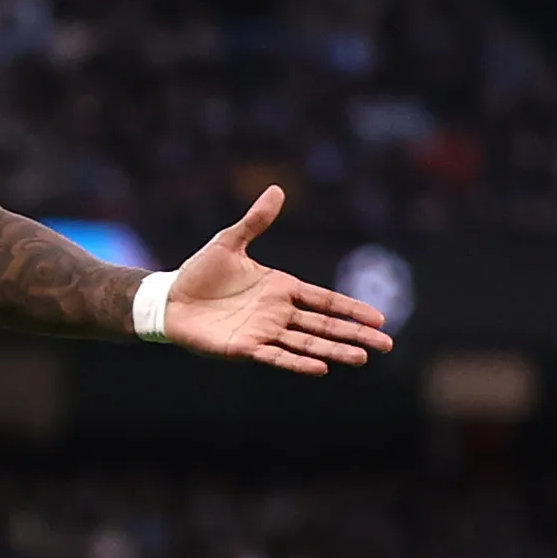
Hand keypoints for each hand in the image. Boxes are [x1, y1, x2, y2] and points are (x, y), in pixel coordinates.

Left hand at [159, 187, 391, 374]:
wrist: (170, 299)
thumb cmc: (200, 272)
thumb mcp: (229, 241)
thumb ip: (256, 221)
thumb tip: (277, 190)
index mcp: (281, 288)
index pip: (325, 301)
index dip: (351, 310)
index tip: (379, 320)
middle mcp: (278, 313)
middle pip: (325, 326)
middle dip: (355, 336)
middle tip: (386, 346)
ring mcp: (264, 332)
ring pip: (307, 344)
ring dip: (334, 351)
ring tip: (362, 359)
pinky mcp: (245, 348)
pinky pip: (277, 356)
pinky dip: (298, 363)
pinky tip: (321, 368)